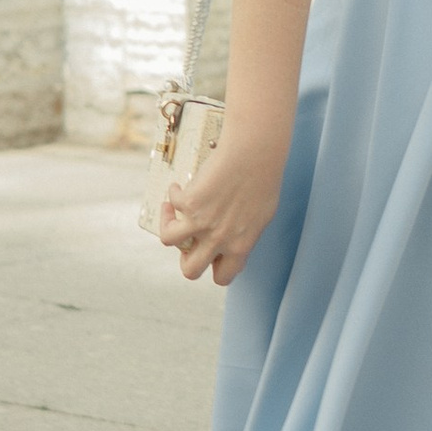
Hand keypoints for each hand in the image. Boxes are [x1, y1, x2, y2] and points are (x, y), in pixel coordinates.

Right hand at [157, 140, 285, 283]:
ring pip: (169, 240)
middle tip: (188, 240)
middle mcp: (220, 240)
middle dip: (185, 258)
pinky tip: (179, 185)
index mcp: (241, 246)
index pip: (223, 277)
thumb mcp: (260, 215)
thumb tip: (230, 236)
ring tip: (171, 210)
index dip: (213, 267)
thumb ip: (245, 231)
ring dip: (167, 225)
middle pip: (191, 270)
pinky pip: (172, 203)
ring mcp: (202, 224)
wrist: (255, 154)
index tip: (211, 252)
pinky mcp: (190, 204)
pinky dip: (173, 193)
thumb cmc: (264, 178)